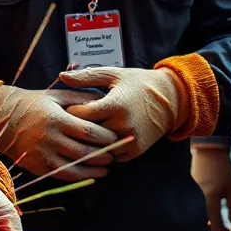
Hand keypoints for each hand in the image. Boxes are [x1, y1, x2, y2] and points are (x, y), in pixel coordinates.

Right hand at [0, 84, 117, 179]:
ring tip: (107, 168)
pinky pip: (62, 176)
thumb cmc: (35, 103)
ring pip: (75, 167)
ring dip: (94, 169)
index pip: (88, 131)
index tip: (116, 137)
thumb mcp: (57, 95)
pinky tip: (90, 175)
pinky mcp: (37, 166)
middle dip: (103, 154)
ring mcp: (43, 154)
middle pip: (84, 151)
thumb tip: (103, 100)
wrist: (5, 118)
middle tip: (115, 153)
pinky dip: (79, 177)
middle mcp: (50, 138)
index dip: (105, 137)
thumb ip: (80, 98)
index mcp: (57, 118)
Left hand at [59, 66, 187, 160]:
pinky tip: (99, 139)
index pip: (83, 115)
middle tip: (69, 123)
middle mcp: (123, 124)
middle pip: (88, 134)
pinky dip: (103, 149)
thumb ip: (86, 77)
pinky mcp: (135, 151)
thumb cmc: (137, 83)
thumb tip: (61, 76)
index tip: (68, 108)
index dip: (72, 112)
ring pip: (98, 148)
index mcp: (115, 104)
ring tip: (82, 133)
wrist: (169, 99)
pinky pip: (111, 156)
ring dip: (89, 142)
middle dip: (77, 129)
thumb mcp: (113, 74)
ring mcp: (129, 140)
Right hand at [191, 145, 230, 230]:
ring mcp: (189, 198)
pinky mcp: (187, 194)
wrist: (207, 148)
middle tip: (227, 227)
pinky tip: (213, 205)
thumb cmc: (222, 167)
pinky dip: (205, 212)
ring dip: (211, 222)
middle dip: (217, 230)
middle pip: (205, 228)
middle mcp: (196, 202)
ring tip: (221, 216)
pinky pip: (196, 210)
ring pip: (200, 220)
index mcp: (210, 200)